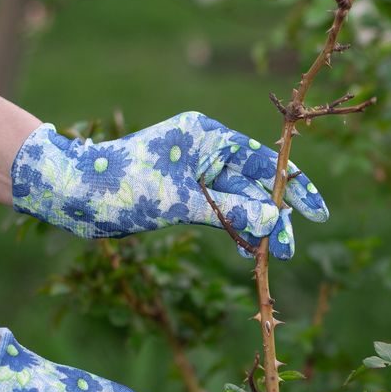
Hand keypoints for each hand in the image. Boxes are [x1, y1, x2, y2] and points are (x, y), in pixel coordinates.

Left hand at [10, 111, 328, 258]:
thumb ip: (232, 210)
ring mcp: (195, 172)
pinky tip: (245, 249)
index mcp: (207, 135)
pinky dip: (233, 228)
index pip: (265, 159)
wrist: (72, 195)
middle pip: (256, 183)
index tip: (318, 214)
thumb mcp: (181, 202)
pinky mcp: (183, 193)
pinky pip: (220, 211)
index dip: (294, 187)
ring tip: (270, 256)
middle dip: (275, 216)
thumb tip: (276, 221)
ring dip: (256, 227)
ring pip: (240, 200)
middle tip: (288, 252)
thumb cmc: (121, 187)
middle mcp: (205, 149)